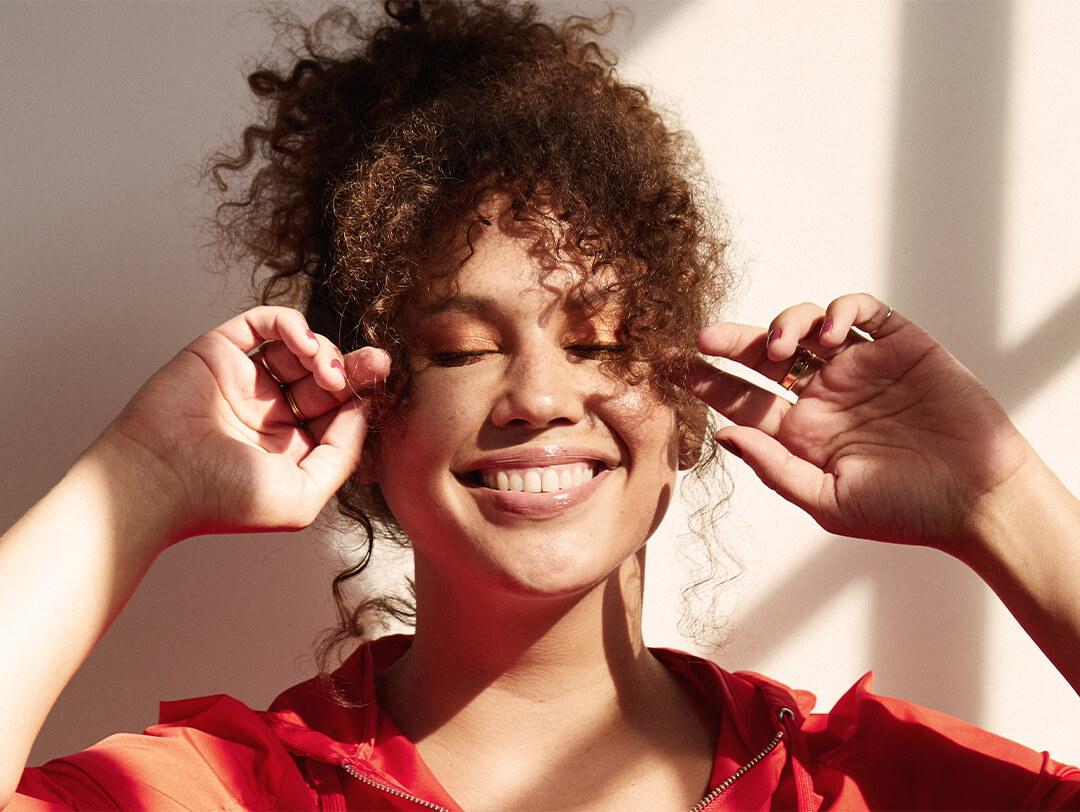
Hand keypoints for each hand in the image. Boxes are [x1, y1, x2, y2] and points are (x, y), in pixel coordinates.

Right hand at [97, 306, 389, 543]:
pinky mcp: (220, 351)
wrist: (155, 481)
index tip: (381, 390)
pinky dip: (292, 324)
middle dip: (356, 369)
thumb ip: (342, 455)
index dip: (362, 398)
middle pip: (327, 378)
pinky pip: (265, 323)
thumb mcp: (303, 495)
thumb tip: (364, 410)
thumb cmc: (223, 499)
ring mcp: (246, 380)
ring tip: (328, 370)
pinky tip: (305, 345)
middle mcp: (270, 412)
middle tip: (377, 363)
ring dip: (325, 351)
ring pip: (302, 349)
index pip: (339, 412)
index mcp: (291, 447)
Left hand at [687, 293, 1034, 553]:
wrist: (979, 501)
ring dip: (786, 325)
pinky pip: (862, 312)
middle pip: (765, 355)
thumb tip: (723, 433)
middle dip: (732, 343)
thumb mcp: (828, 500)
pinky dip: (841, 311)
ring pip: (807, 325)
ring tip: (782, 350)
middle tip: (704, 339)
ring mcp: (860, 367)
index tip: (669, 365)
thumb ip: (774, 467)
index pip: (741, 397)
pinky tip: (832, 334)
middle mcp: (824, 395)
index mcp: (801, 432)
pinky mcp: (900, 346)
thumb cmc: (905, 511)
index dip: (706, 380)